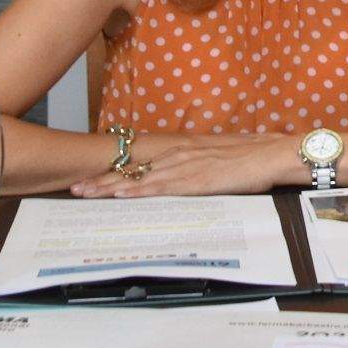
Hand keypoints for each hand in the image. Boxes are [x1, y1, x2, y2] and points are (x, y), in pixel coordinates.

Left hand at [70, 132, 292, 197]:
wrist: (273, 154)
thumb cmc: (252, 160)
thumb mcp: (219, 164)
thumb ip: (199, 172)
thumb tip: (187, 185)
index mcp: (183, 153)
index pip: (142, 164)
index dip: (115, 173)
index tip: (93, 180)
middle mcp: (179, 156)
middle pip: (133, 170)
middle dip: (102, 180)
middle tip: (74, 188)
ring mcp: (186, 167)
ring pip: (140, 178)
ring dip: (111, 187)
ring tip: (85, 194)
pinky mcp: (196, 180)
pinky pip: (162, 187)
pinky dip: (139, 191)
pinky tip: (121, 195)